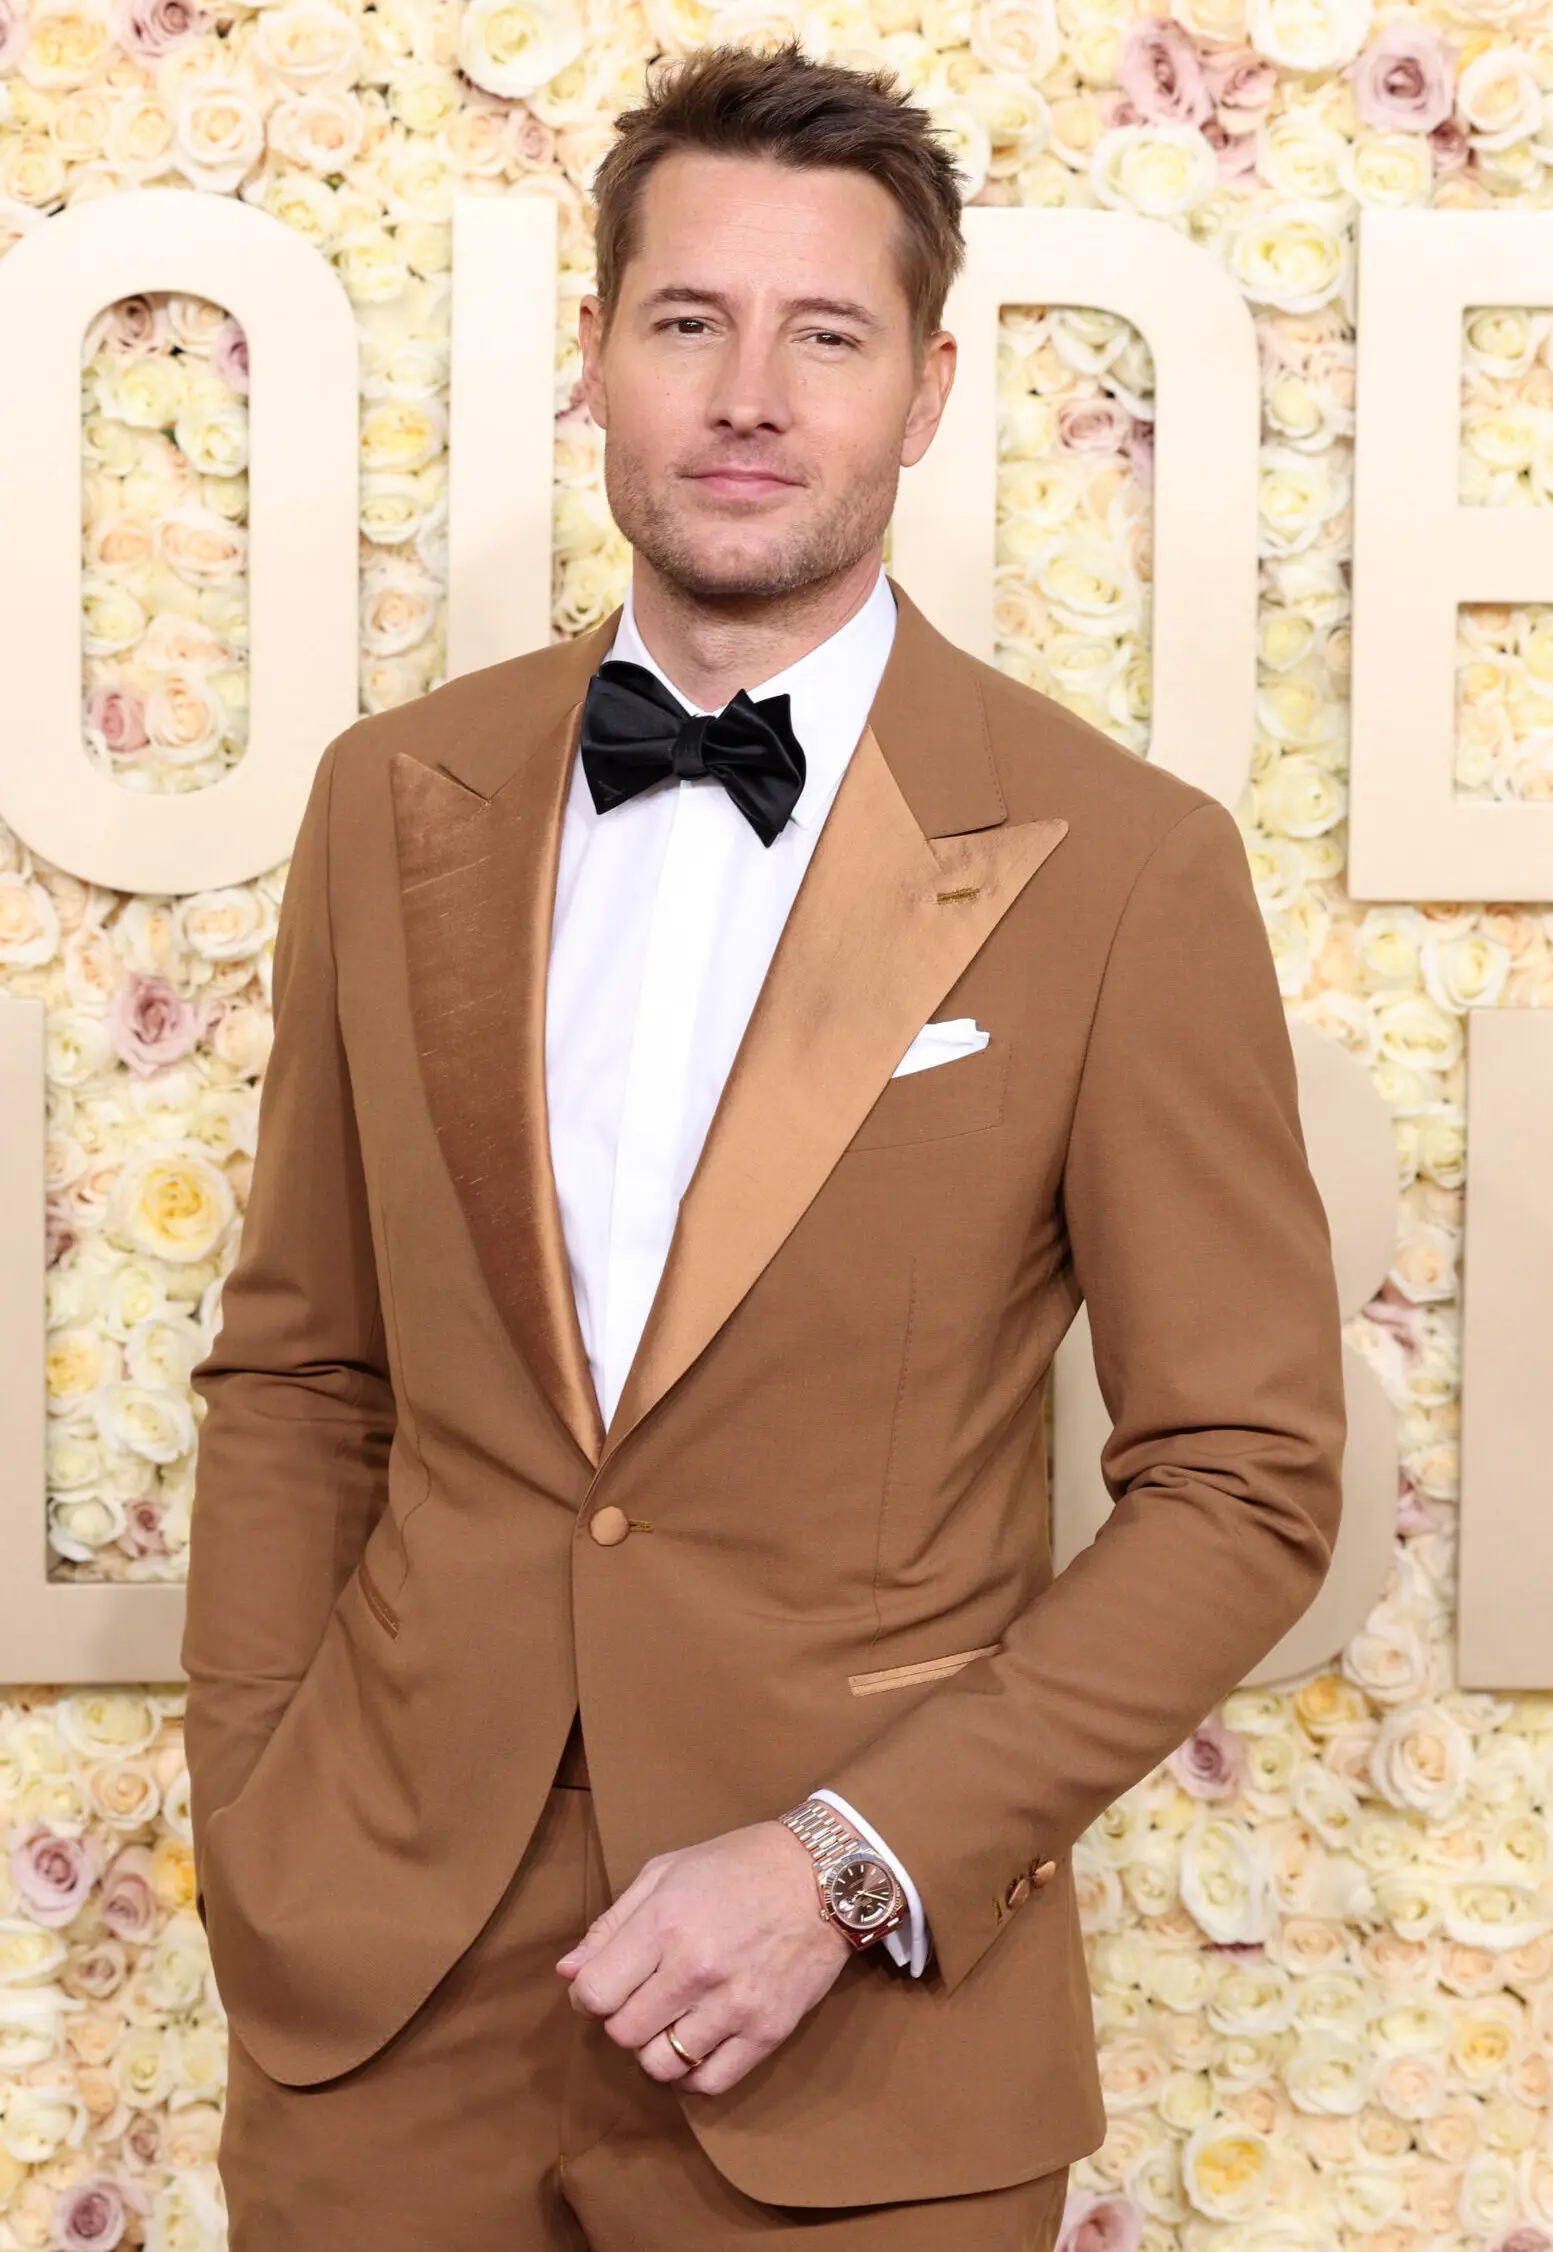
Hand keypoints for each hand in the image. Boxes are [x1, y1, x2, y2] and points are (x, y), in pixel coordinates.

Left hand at [555, 1820, 851, 2094]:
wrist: (824, 1875)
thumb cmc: (738, 1865)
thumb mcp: (667, 1872)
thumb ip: (613, 1923)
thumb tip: (568, 1973)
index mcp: (665, 1922)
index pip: (594, 1993)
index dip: (588, 1996)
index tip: (603, 1988)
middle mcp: (695, 1968)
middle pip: (623, 2034)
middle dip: (623, 2020)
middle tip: (643, 1999)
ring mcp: (734, 2004)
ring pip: (661, 2065)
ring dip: (655, 2049)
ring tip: (671, 2022)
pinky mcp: (768, 2031)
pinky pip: (709, 2082)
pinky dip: (691, 2075)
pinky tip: (695, 2046)